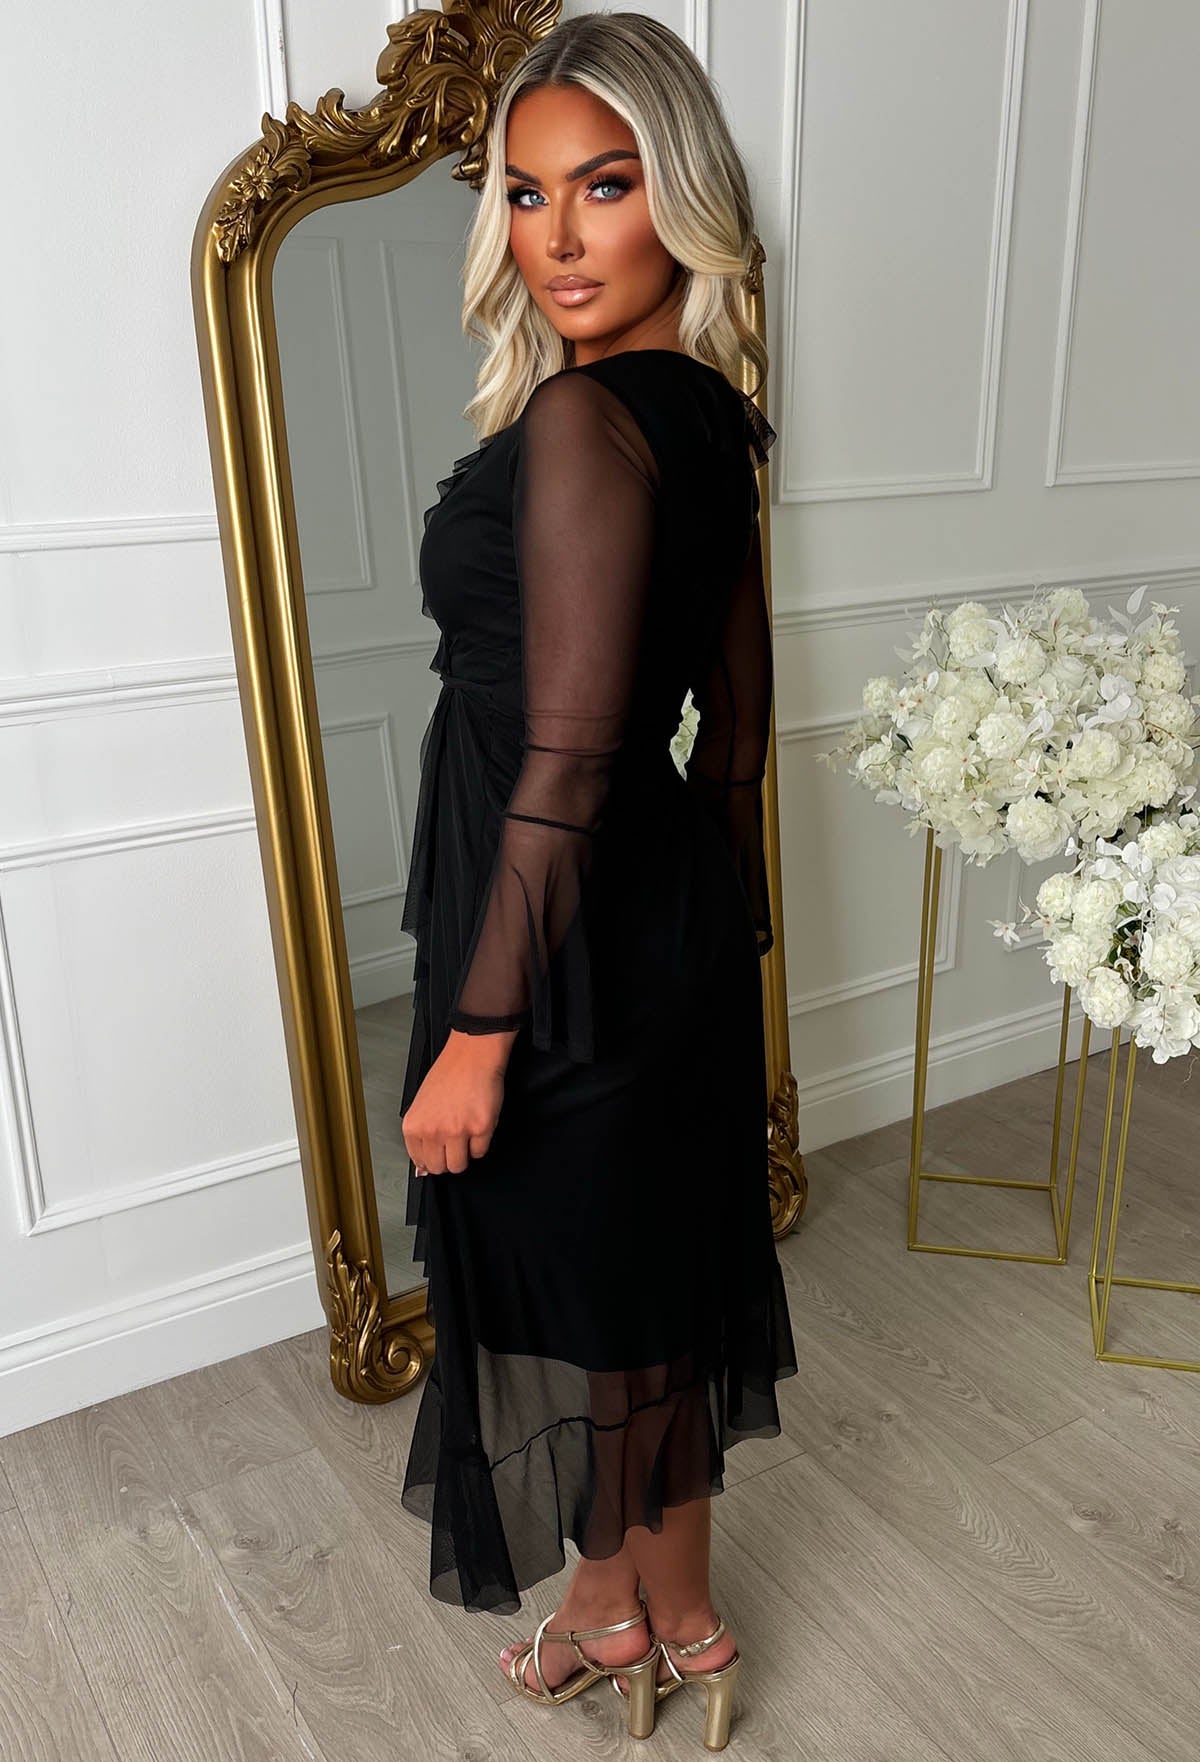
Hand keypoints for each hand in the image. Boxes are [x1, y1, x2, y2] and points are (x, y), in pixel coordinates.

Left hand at [401, 1028, 518, 1174]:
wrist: (473, 1055)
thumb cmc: (449, 1073)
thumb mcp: (423, 1104)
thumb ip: (421, 1135)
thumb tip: (423, 1166)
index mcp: (413, 1126)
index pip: (420, 1161)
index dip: (432, 1157)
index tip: (439, 1150)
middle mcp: (432, 1131)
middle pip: (439, 1168)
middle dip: (448, 1159)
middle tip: (454, 1142)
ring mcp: (457, 1131)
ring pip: (459, 1165)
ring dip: (464, 1154)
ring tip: (466, 1133)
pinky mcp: (480, 1128)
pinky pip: (480, 1152)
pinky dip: (481, 1142)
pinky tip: (477, 1122)